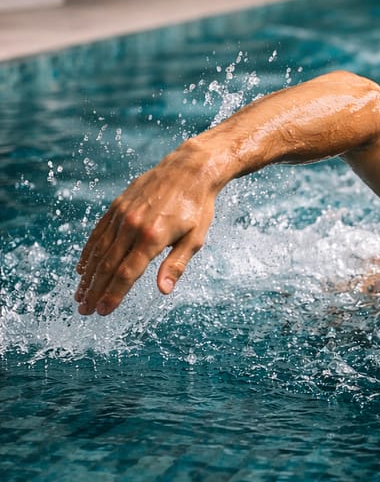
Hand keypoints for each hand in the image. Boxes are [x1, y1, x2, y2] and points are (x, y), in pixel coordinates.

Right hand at [75, 146, 219, 315]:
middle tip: (85, 310)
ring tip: (80, 295)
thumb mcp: (196, 239)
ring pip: (99, 250)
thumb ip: (176, 265)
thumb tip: (163, 291)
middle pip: (108, 265)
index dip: (114, 294)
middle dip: (95, 291)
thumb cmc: (197, 208)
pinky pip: (98, 233)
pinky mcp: (117, 206)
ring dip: (88, 275)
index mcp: (153, 237)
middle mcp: (132, 226)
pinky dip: (89, 252)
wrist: (189, 170)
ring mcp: (122, 215)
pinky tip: (83, 268)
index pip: (127, 273)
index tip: (103, 311)